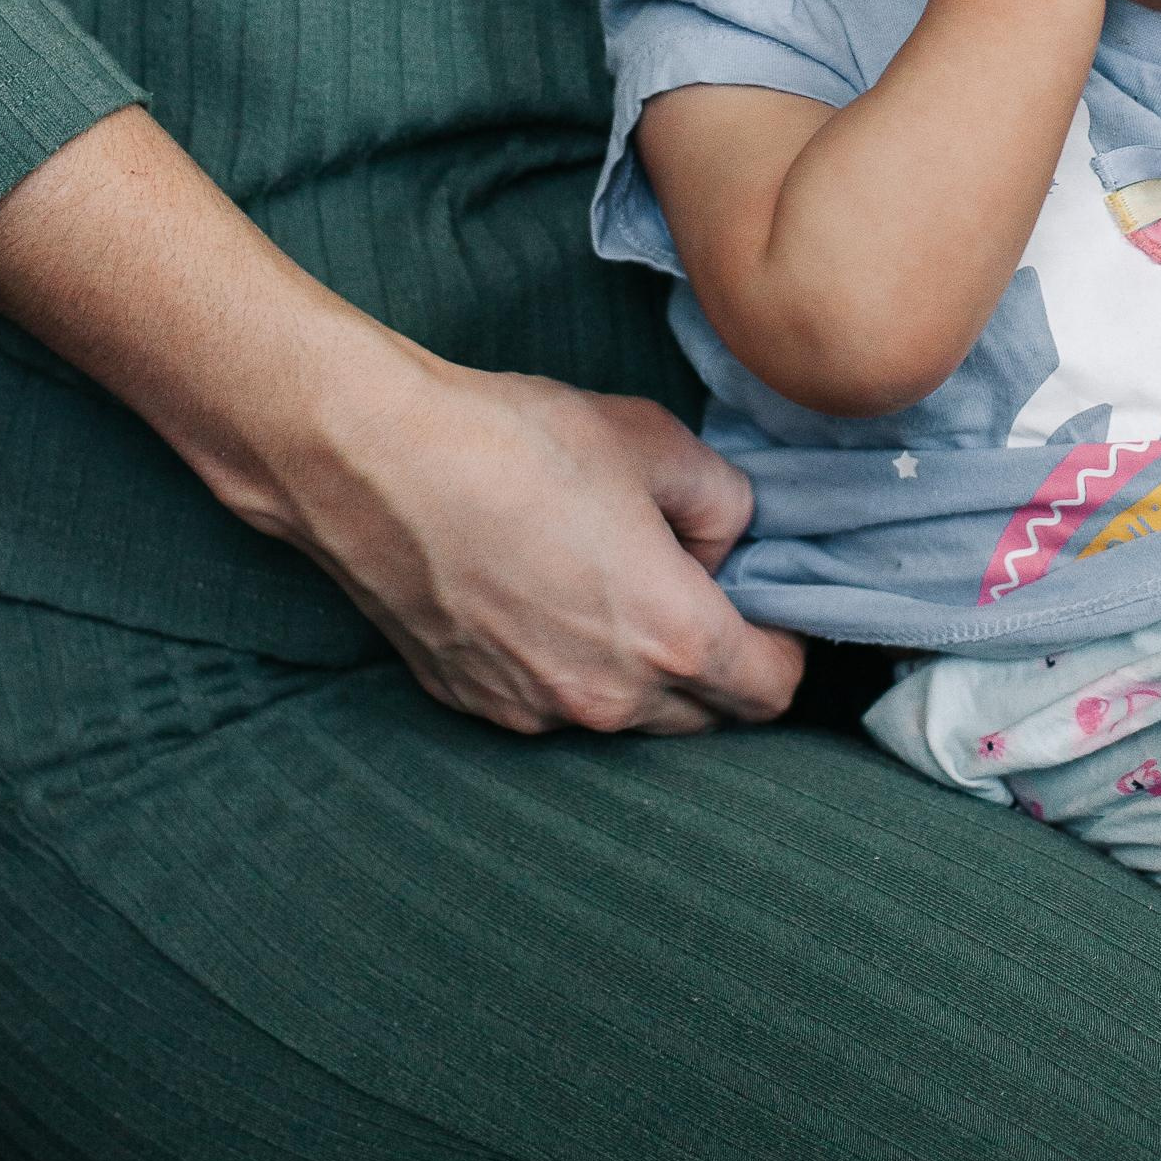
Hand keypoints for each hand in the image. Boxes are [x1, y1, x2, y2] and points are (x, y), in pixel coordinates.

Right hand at [0, 107, 803, 740]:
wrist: (376, 463)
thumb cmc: (519, 443)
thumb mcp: (660, 442)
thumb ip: (725, 502)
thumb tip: (723, 546)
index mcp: (672, 638)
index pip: (774, 689)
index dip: (784, 642)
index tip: (767, 597)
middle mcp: (608, 700)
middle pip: (706, 717)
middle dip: (718, 663)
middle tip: (694, 585)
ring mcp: (534, 713)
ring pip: (627, 716)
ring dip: (641, 670)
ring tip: (609, 584)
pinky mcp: (474, 705)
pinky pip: (553, 704)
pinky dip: (569, 668)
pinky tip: (544, 596)